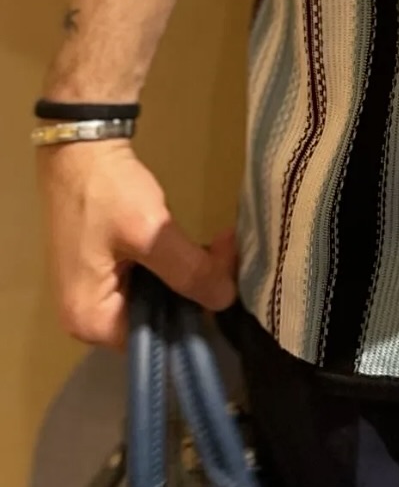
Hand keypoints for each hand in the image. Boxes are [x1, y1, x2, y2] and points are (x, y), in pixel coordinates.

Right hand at [38, 139, 237, 347]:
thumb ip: (188, 271)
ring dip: (190, 273)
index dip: (197, 310)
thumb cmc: (107, 193)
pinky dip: (174, 264)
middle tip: (228, 253)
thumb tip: (226, 300)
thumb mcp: (151, 233)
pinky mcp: (105, 272)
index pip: (158, 336)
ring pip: (158, 297)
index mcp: (91, 322)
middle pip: (158, 317)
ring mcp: (95, 294)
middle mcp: (88, 319)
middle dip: (197, 287)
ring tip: (221, 245)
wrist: (81, 150)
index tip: (228, 277)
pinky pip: (148, 280)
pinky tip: (200, 245)